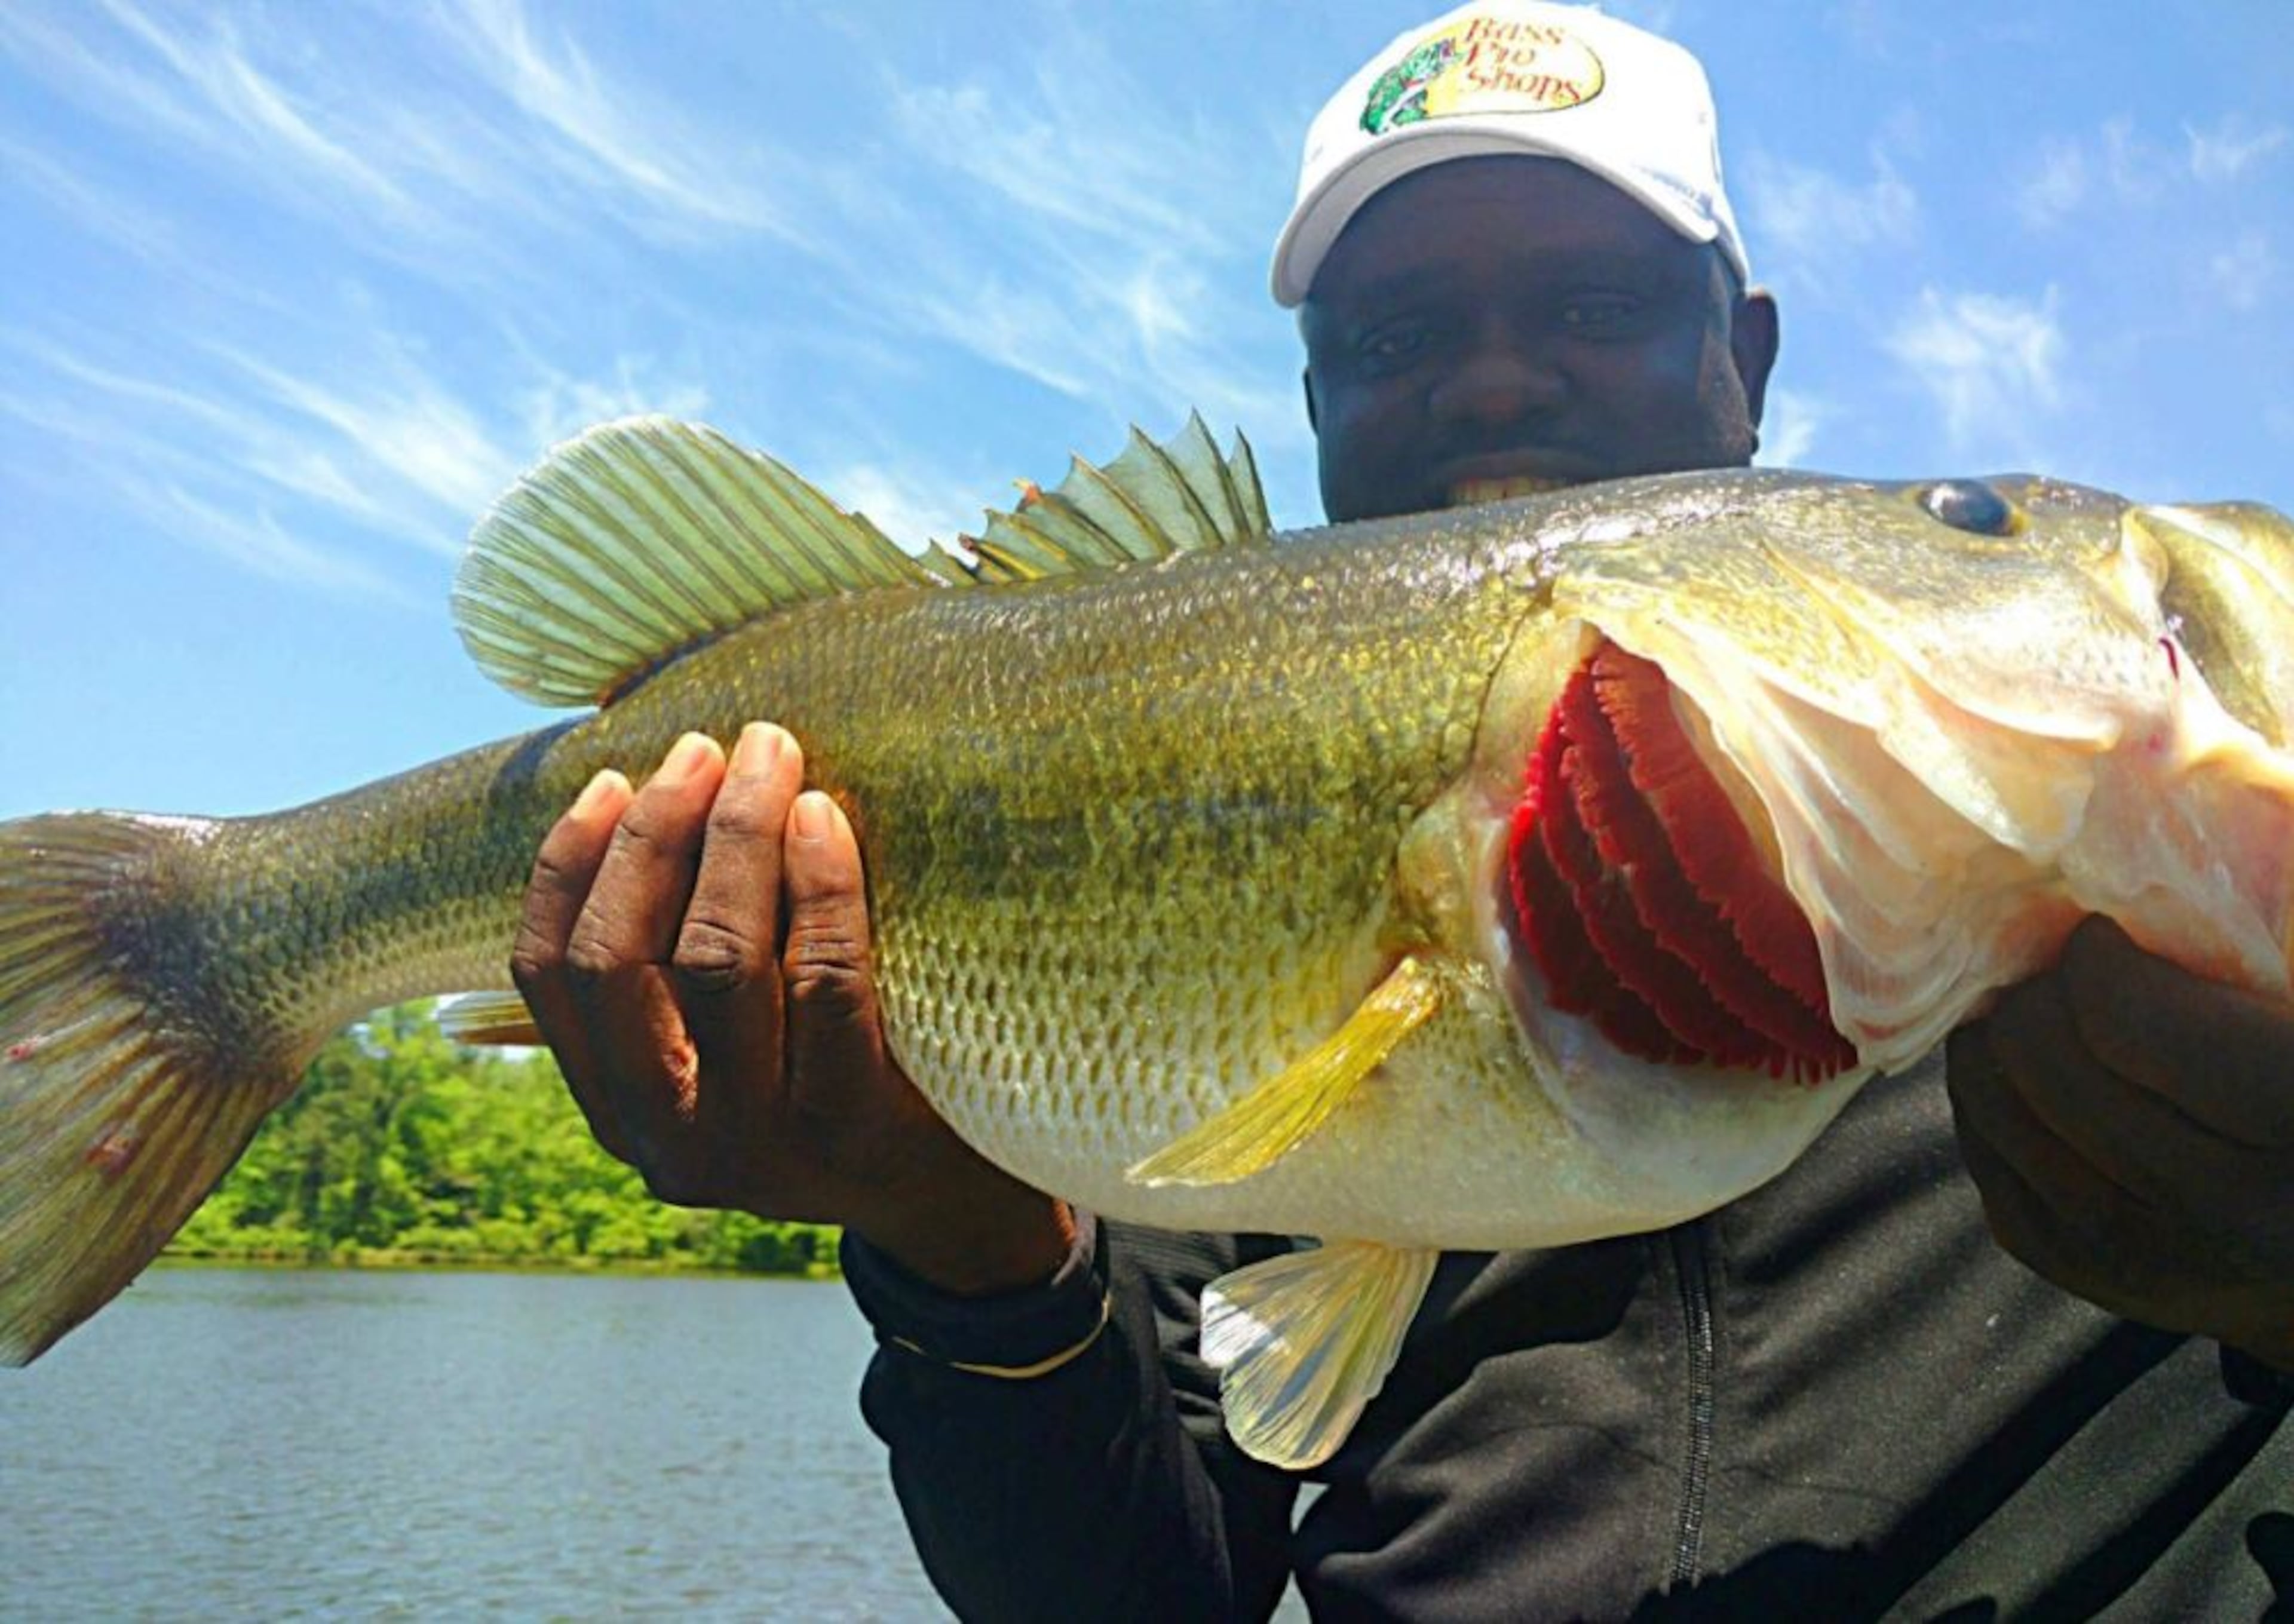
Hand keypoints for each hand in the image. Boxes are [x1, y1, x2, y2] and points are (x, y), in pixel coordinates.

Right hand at [513, 722, 1072, 1294]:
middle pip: (622, 960)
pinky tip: (823, 818)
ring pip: (717, 962)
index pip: (549, 977)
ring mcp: (758, 1146)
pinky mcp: (850, 1129)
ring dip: (734, 840)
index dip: (569, 867)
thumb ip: (673, 976)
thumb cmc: (833, 1085)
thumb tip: (632, 804)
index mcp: (620, 1114)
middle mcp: (671, 1143)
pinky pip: (825, 981)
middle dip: (655, 833)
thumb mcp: (729, 1054)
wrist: (951, 1199)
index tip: (606, 779)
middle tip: (702, 747)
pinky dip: (817, 886)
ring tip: (768, 759)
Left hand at [1947, 916, 2293, 1369]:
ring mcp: (2129, 1250)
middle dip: (2044, 991)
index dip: (2094, 954)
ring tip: (2055, 1022)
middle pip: (2039, 1052)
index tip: (2106, 937)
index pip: (2118, 1015)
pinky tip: (2042, 1082)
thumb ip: (2217, 966)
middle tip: (2077, 978)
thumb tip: (2090, 912)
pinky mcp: (2064, 1260)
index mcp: (2292, 1120)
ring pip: (1989, 1092)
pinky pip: (1978, 1141)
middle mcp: (2212, 1208)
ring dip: (2005, 1039)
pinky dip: (1995, 1094)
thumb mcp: (2286, 1016)